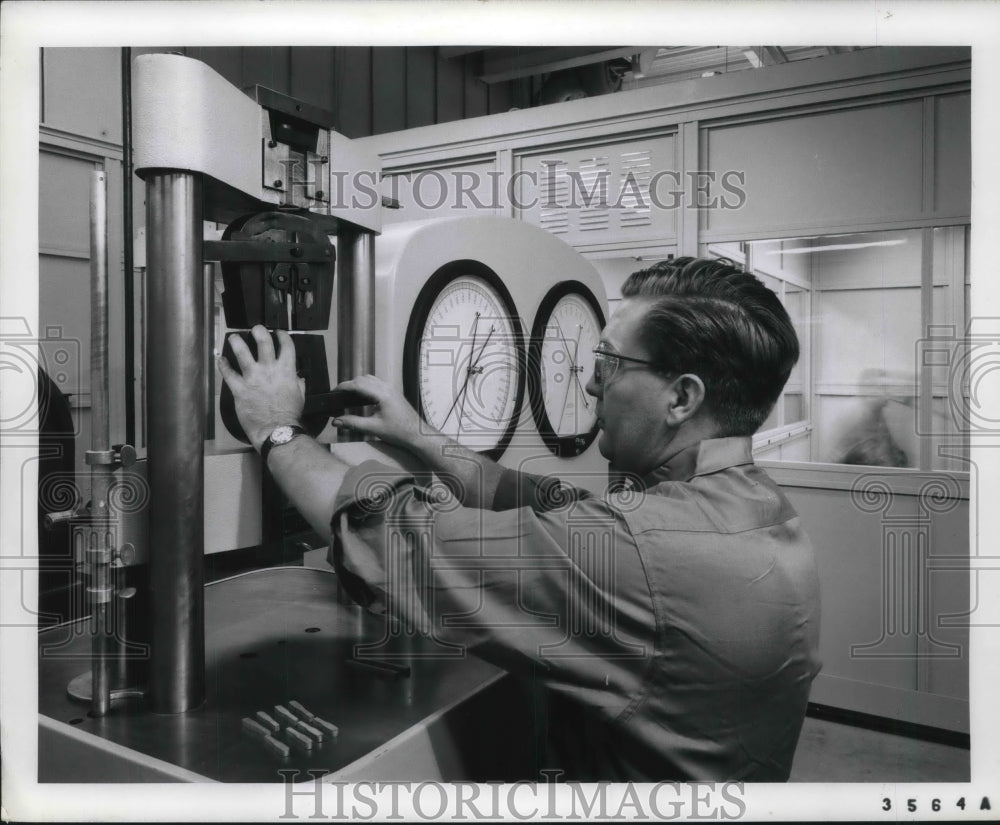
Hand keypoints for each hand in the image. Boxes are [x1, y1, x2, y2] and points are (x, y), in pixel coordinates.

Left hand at [217, 326, 304, 450]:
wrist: (277, 429)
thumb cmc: (290, 414)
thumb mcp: (300, 395)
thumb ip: (297, 382)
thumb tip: (298, 377)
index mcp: (286, 370)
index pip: (286, 345)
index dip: (282, 336)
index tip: (278, 332)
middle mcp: (269, 369)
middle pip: (263, 342)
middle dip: (259, 331)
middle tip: (255, 328)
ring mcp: (252, 378)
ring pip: (242, 353)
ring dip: (237, 342)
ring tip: (234, 337)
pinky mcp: (239, 389)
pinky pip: (228, 374)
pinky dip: (223, 365)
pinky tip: (220, 359)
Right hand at [332, 374, 424, 448]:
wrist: (417, 434)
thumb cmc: (398, 432)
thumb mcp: (373, 428)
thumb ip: (353, 423)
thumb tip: (336, 421)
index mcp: (382, 393)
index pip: (358, 384)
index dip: (343, 386)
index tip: (333, 391)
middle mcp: (387, 387)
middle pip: (363, 379)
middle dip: (350, 385)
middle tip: (339, 395)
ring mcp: (391, 388)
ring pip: (370, 379)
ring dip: (358, 384)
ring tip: (348, 395)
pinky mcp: (393, 392)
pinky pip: (376, 383)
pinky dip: (366, 386)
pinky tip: (362, 397)